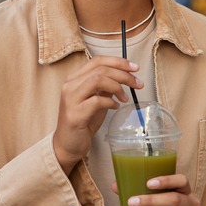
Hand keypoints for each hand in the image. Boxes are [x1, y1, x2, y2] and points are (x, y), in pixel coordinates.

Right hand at [53, 56, 142, 173]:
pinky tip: (115, 107)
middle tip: (138, 84)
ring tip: (125, 98)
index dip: (118, 61)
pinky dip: (110, 102)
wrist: (68, 144)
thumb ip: (105, 87)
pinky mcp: (75, 114)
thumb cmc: (83, 121)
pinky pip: (97, 101)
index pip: (97, 60)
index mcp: (74, 78)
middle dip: (123, 74)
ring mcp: (71, 99)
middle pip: (100, 69)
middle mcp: (70, 85)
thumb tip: (124, 76)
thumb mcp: (96, 99)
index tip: (135, 67)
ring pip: (97, 80)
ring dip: (117, 87)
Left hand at [111, 174, 200, 205]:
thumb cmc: (167, 202)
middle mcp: (189, 201)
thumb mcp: (159, 194)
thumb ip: (142, 189)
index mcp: (184, 190)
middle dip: (152, 201)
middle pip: (175, 199)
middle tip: (132, 202)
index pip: (181, 180)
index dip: (166, 180)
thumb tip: (116, 186)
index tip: (149, 183)